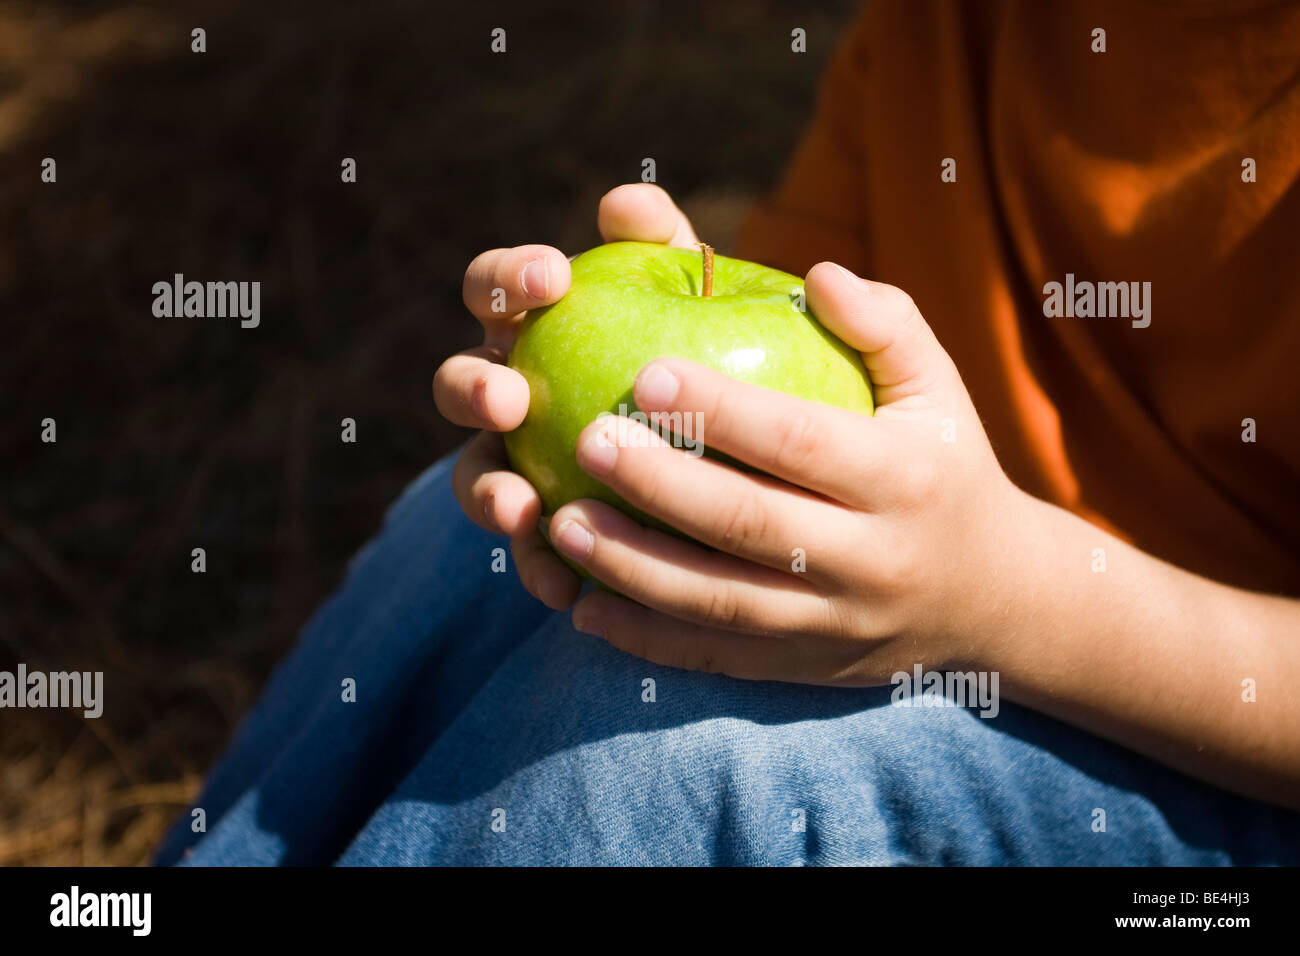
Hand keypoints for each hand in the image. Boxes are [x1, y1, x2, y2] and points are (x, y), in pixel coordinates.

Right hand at [433, 183, 699, 609]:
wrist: (754, 464)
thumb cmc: (726, 359)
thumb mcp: (712, 301)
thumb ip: (671, 248)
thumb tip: (625, 203)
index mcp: (539, 327)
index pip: (495, 289)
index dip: (506, 278)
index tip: (552, 277)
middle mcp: (515, 394)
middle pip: (461, 385)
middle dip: (472, 389)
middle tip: (509, 400)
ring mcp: (523, 468)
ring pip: (476, 478)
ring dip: (486, 492)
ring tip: (520, 509)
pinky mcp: (548, 536)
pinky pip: (529, 557)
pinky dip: (541, 570)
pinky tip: (570, 591)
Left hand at [550, 263, 1028, 684]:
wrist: (994, 600)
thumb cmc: (946, 469)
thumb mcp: (939, 390)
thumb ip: (888, 324)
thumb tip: (817, 272)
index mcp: (903, 479)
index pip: (801, 441)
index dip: (723, 410)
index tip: (646, 373)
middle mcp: (871, 559)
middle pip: (750, 526)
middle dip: (661, 486)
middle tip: (586, 441)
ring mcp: (835, 625)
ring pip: (721, 602)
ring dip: (633, 567)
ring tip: (561, 525)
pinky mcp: (804, 668)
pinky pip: (717, 657)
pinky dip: (646, 638)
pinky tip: (583, 608)